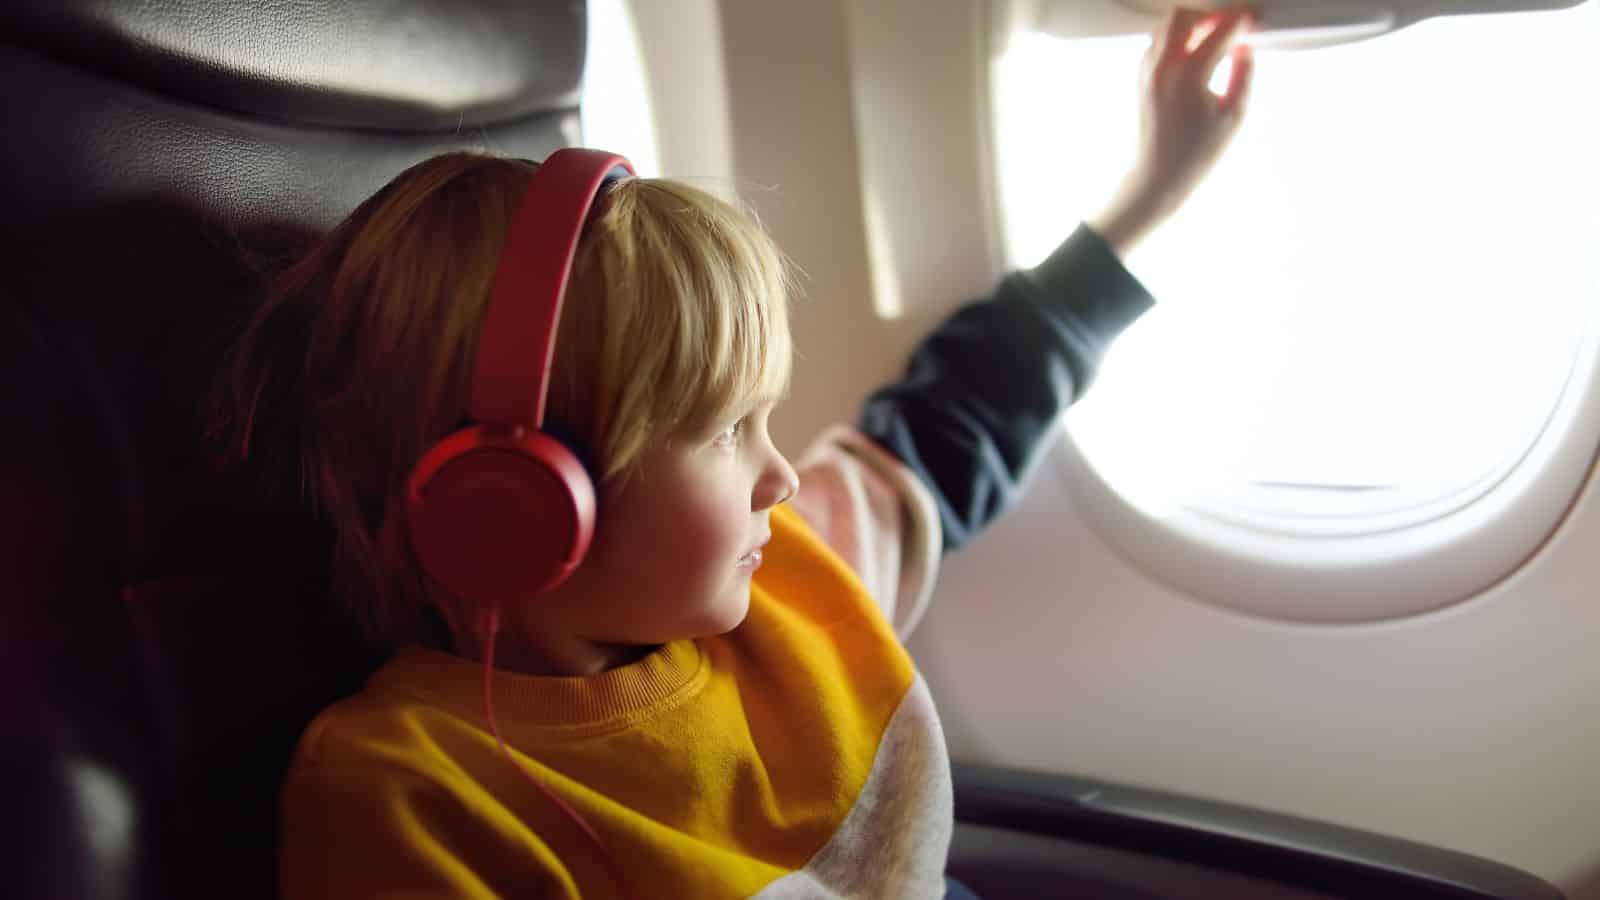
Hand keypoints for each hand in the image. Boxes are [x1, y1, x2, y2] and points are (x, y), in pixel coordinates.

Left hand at [1090, 7, 1254, 256]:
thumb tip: (1245, 47)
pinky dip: (1176, 39)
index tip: (1252, 22)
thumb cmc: (1198, 152)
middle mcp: (1162, 68)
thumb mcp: (1234, 115)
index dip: (1239, 22)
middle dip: (1208, 15)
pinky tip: (1193, 54)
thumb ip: (1244, 74)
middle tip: (1228, 26)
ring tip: (1212, 40)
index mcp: (1189, 76)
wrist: (1158, 175)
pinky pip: (1157, 43)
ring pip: (1165, 27)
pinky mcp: (1141, 79)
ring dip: (1190, 25)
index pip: (1218, 32)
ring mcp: (1147, 72)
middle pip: (1182, 16)